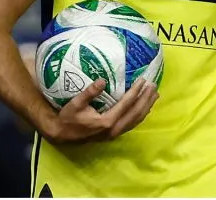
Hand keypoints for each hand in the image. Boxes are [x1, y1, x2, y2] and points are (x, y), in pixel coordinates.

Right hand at [43, 78, 158, 144]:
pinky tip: (145, 107)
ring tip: (154, 95)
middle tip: (153, 86)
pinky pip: (132, 124)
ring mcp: (115, 133)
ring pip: (136, 120)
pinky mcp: (114, 134)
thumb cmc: (68, 118)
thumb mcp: (75, 104)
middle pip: (136, 113)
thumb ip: (89, 93)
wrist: (62, 135)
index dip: (136, 91)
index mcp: (106, 121)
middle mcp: (114, 129)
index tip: (143, 80)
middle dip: (146, 99)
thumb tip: (103, 81)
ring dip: (146, 107)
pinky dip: (140, 115)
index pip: (126, 104)